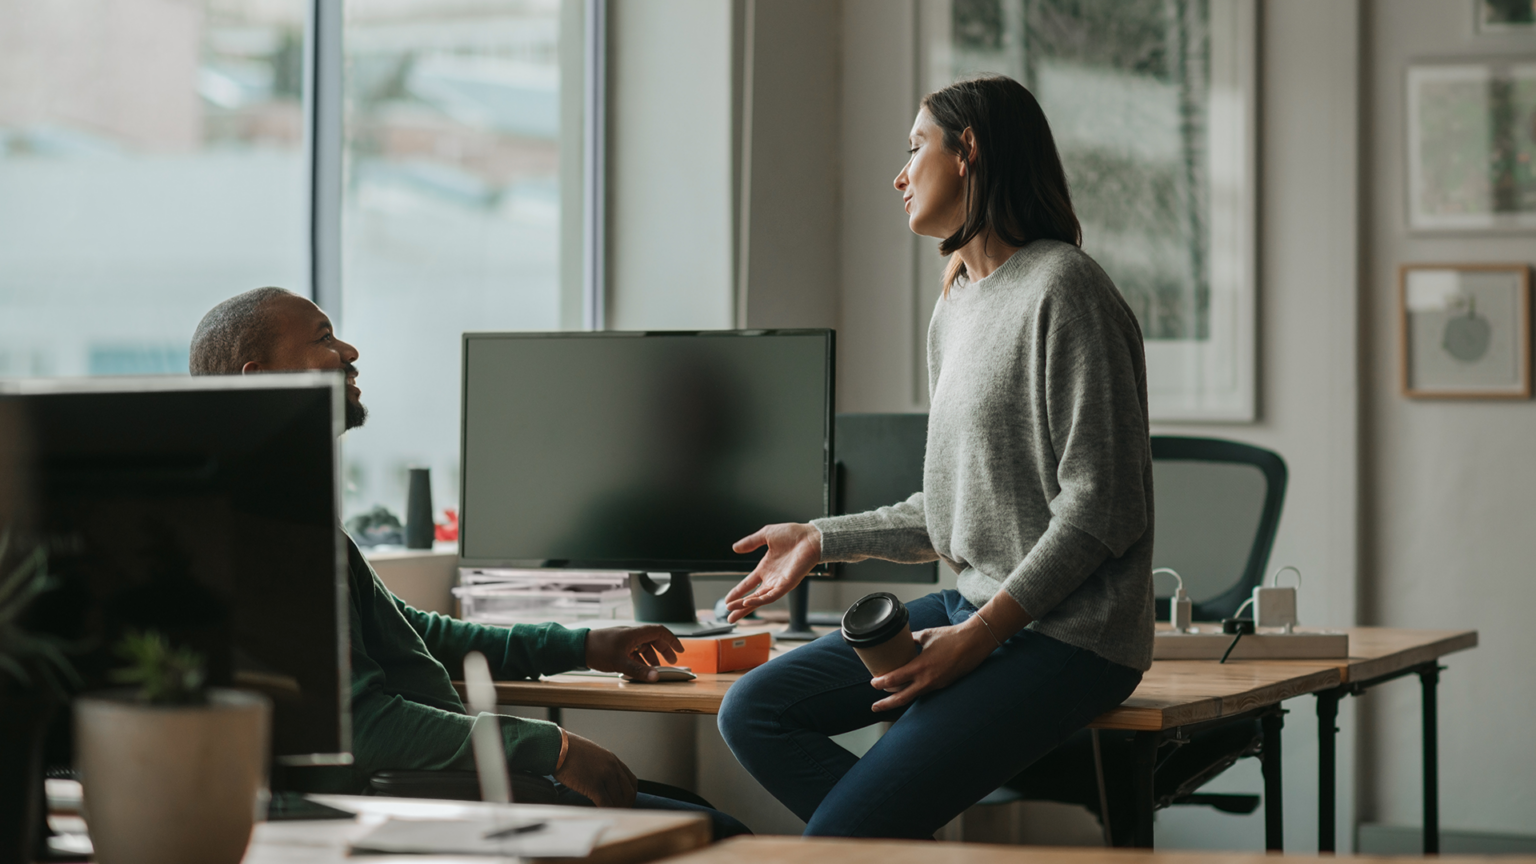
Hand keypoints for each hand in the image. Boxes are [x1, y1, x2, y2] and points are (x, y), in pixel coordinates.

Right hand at [553, 731, 637, 807]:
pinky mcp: (593, 785)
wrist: (557, 747)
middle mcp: (612, 767)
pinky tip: (601, 815)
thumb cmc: (570, 751)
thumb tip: (603, 780)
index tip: (627, 802)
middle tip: (620, 814)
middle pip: (628, 792)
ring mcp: (604, 776)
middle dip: (626, 805)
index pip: (631, 781)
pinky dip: (605, 811)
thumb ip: (602, 765)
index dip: (631, 795)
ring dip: (616, 810)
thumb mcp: (593, 754)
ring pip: (618, 799)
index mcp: (613, 760)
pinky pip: (605, 803)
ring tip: (611, 817)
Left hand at [584, 626, 683, 681]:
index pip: (659, 632)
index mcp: (635, 634)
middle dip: (664, 650)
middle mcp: (631, 635)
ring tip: (656, 669)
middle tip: (671, 661)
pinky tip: (640, 669)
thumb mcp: (620, 662)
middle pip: (654, 639)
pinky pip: (634, 651)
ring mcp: (624, 640)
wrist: (578, 647)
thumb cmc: (598, 650)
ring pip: (644, 646)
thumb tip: (656, 677)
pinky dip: (640, 659)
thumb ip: (639, 670)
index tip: (680, 650)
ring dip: (652, 656)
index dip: (672, 640)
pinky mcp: (618, 647)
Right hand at [722, 522, 821, 622]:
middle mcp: (772, 578)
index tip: (727, 600)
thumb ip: (751, 542)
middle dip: (740, 606)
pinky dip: (760, 601)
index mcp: (766, 568)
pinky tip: (748, 603)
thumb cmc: (794, 535)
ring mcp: (780, 583)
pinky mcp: (788, 585)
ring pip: (760, 599)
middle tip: (729, 616)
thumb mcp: (766, 535)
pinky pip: (772, 596)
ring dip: (746, 606)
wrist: (811, 537)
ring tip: (733, 611)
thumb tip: (735, 548)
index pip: (748, 584)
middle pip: (753, 597)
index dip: (737, 592)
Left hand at [867, 616, 997, 711]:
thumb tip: (901, 640)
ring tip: (888, 700)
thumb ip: (912, 639)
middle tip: (874, 708)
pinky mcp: (943, 685)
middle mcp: (927, 680)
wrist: (974, 643)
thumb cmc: (951, 637)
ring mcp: (936, 685)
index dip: (881, 682)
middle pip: (902, 698)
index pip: (895, 679)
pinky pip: (924, 691)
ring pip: (913, 696)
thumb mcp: (926, 635)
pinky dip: (914, 692)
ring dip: (900, 699)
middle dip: (886, 704)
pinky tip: (908, 690)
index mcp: (920, 666)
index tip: (873, 682)